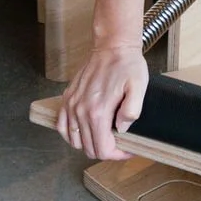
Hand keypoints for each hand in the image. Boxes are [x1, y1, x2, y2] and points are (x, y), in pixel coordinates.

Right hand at [56, 40, 147, 160]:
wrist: (113, 45)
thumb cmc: (127, 65)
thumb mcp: (139, 87)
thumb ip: (132, 112)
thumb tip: (121, 129)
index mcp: (98, 112)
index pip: (102, 149)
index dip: (116, 155)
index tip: (127, 149)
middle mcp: (81, 111)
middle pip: (88, 148)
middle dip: (105, 150)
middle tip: (119, 143)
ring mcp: (72, 104)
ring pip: (75, 141)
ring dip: (89, 143)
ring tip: (104, 136)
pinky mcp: (67, 98)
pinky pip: (61, 126)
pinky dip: (70, 134)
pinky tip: (82, 131)